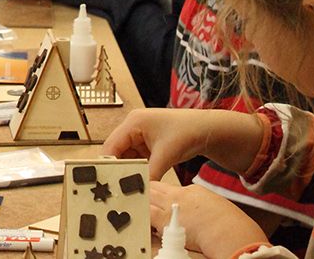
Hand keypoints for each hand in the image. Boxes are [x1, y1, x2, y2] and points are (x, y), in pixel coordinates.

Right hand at [104, 108, 266, 179]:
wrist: (207, 130)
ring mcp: (140, 136)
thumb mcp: (166, 154)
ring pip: (127, 157)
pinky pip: (137, 159)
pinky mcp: (148, 144)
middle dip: (118, 169)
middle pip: (117, 151)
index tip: (106, 181)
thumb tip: (140, 190)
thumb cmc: (188, 132)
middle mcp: (133, 127)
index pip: (111, 145)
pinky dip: (138, 170)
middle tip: (117, 188)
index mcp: (133, 122)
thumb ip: (150, 173)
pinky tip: (139, 181)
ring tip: (128, 187)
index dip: (107, 163)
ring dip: (128, 171)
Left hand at [149, 181, 267, 257]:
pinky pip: (147, 215)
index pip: (169, 187)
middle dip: (146, 193)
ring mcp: (171, 206)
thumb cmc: (230, 224)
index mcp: (193, 191)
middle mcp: (179, 195)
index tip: (155, 196)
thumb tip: (196, 215)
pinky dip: (143, 217)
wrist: (229, 231)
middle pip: (154, 188)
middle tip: (138, 198)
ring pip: (147, 198)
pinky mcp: (165, 220)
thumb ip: (201, 207)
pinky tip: (142, 220)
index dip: (160, 192)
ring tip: (137, 209)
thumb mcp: (215, 207)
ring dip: (143, 204)